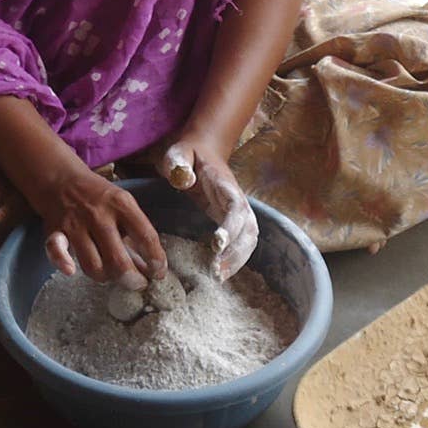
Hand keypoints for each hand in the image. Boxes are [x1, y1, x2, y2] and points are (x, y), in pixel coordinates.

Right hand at [39, 162, 166, 286]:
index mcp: (121, 203)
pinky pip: (56, 251)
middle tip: (137, 283)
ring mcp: (76, 223)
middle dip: (132, 280)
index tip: (158, 273)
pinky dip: (63, 263)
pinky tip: (71, 270)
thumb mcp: (122, 204)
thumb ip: (136, 233)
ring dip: (105, 277)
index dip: (156, 260)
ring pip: (93, 266)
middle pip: (119, 260)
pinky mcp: (56, 231)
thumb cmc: (98, 196)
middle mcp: (98, 214)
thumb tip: (151, 269)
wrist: (61, 178)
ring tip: (112, 274)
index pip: (146, 236)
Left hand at [159, 137, 256, 279]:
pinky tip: (222, 272)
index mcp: (225, 183)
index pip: (234, 206)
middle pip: (248, 228)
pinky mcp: (233, 220)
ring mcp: (238, 210)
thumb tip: (186, 180)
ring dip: (239, 259)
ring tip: (220, 276)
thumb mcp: (178, 152)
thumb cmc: (187, 153)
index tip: (218, 243)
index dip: (231, 225)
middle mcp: (237, 199)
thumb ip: (179, 163)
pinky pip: (242, 242)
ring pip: (250, 238)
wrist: (202, 150)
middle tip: (217, 271)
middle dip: (236, 251)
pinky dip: (237, 258)